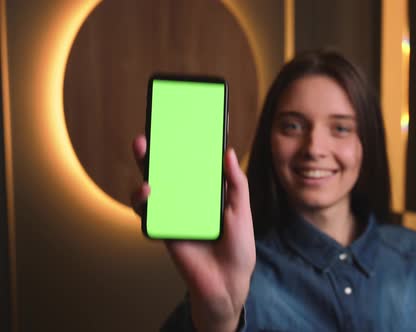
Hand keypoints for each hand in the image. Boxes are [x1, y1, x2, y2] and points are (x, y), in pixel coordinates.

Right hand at [131, 135, 255, 331]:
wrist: (229, 282)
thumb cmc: (238, 246)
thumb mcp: (241, 210)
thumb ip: (236, 183)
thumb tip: (228, 151)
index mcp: (205, 193)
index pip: (191, 165)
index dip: (182, 146)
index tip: (177, 124)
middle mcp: (187, 201)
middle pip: (165, 174)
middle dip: (154, 154)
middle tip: (147, 136)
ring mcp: (174, 215)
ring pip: (151, 191)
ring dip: (143, 173)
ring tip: (144, 156)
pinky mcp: (164, 232)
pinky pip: (147, 216)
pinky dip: (144, 203)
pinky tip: (148, 192)